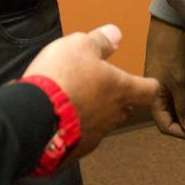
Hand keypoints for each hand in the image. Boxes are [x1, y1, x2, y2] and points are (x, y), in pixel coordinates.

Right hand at [26, 24, 161, 161]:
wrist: (33, 116)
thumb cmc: (62, 77)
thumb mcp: (80, 45)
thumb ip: (101, 41)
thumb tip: (116, 34)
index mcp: (120, 89)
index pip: (149, 90)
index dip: (151, 85)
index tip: (150, 83)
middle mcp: (113, 115)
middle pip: (125, 108)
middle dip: (117, 98)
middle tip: (102, 86)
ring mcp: (95, 135)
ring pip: (102, 122)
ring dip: (94, 112)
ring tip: (76, 100)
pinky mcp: (75, 150)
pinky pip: (81, 136)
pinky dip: (75, 127)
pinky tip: (60, 117)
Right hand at [143, 16, 184, 138]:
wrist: (167, 24)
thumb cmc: (170, 53)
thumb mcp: (178, 82)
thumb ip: (183, 105)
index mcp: (151, 96)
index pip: (163, 125)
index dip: (179, 132)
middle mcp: (153, 93)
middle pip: (167, 117)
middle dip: (183, 123)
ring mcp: (160, 83)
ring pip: (172, 106)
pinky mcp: (167, 75)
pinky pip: (175, 94)